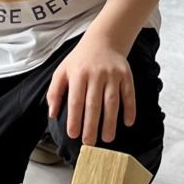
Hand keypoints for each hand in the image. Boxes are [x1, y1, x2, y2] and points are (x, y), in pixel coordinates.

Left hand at [48, 31, 135, 146]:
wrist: (104, 39)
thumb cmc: (80, 60)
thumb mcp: (62, 71)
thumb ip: (55, 92)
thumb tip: (52, 115)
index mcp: (78, 73)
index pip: (76, 100)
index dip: (75, 118)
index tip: (73, 135)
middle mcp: (96, 74)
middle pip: (94, 104)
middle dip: (92, 125)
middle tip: (90, 143)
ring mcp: (113, 74)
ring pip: (112, 101)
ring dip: (110, 121)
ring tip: (107, 138)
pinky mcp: (126, 75)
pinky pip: (129, 94)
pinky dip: (130, 109)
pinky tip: (128, 122)